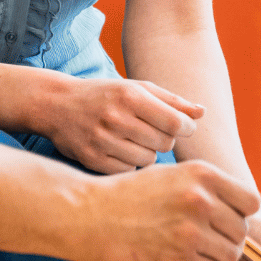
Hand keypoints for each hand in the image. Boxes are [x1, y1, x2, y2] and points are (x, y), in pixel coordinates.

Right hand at [35, 75, 203, 172]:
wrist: (57, 105)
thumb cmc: (105, 95)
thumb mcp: (137, 89)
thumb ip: (172, 101)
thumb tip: (202, 113)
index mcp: (130, 96)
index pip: (175, 122)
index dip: (186, 127)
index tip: (183, 127)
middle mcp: (116, 118)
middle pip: (165, 143)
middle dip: (165, 139)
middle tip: (153, 131)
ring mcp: (102, 141)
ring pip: (149, 160)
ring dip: (148, 152)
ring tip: (134, 140)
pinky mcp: (92, 161)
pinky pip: (129, 171)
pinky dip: (130, 164)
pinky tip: (120, 151)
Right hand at [82, 159, 259, 260]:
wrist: (90, 215)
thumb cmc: (127, 195)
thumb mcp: (170, 174)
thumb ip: (203, 188)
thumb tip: (233, 208)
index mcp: (202, 175)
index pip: (250, 201)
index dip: (241, 214)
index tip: (229, 220)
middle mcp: (201, 200)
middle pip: (241, 231)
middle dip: (228, 239)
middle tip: (211, 243)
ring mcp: (191, 232)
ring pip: (230, 255)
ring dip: (219, 260)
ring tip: (201, 257)